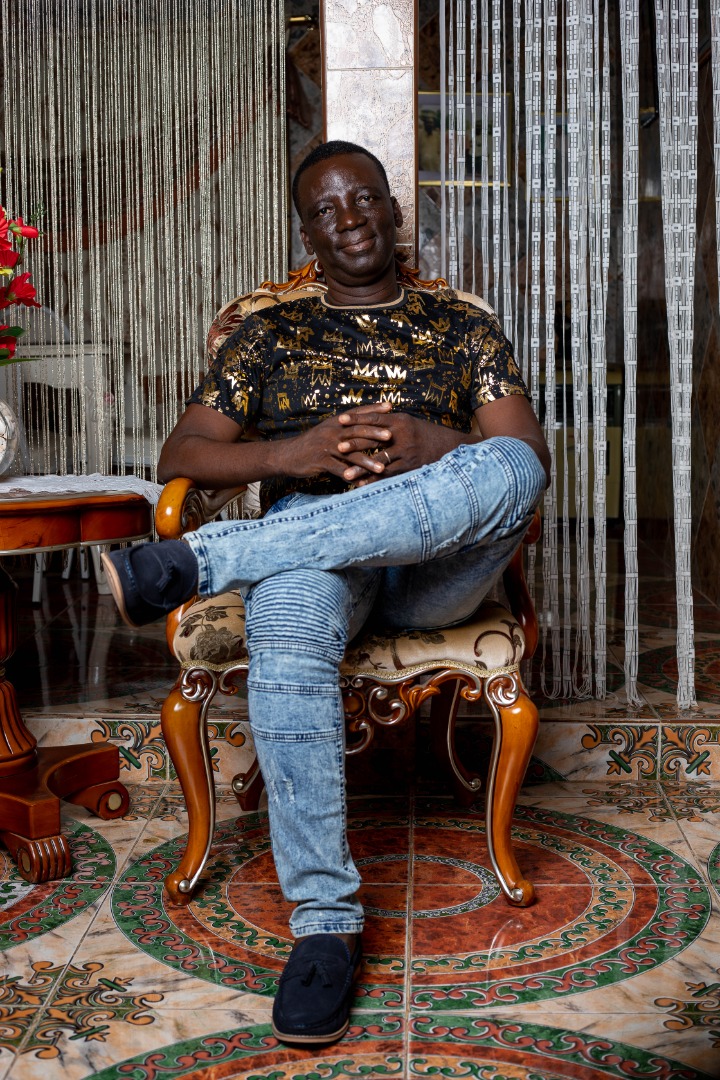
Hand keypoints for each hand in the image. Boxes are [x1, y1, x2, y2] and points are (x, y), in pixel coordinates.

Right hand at [275, 402, 393, 480]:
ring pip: (351, 454)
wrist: (288, 454)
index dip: (373, 409)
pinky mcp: (321, 461)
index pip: (357, 412)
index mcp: (335, 422)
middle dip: (375, 432)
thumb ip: (344, 427)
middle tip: (391, 435)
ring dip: (368, 461)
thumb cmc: (311, 443)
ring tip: (382, 467)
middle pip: (357, 430)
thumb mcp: (327, 430)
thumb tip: (364, 424)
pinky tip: (361, 484)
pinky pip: (339, 470)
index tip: (390, 406)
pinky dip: (351, 477)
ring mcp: (326, 447)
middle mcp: (332, 432)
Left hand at [337, 409, 473, 482]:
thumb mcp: (409, 422)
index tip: (340, 420)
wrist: (450, 447)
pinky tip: (362, 485)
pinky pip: (389, 475)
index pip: (374, 418)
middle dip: (354, 444)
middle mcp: (402, 435)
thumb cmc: (425, 434)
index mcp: (400, 421)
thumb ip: (389, 421)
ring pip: (379, 461)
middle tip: (337, 447)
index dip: (357, 419)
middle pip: (374, 439)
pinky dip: (374, 480)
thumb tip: (369, 417)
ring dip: (361, 468)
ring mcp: (406, 452)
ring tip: (345, 475)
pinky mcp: (410, 467)